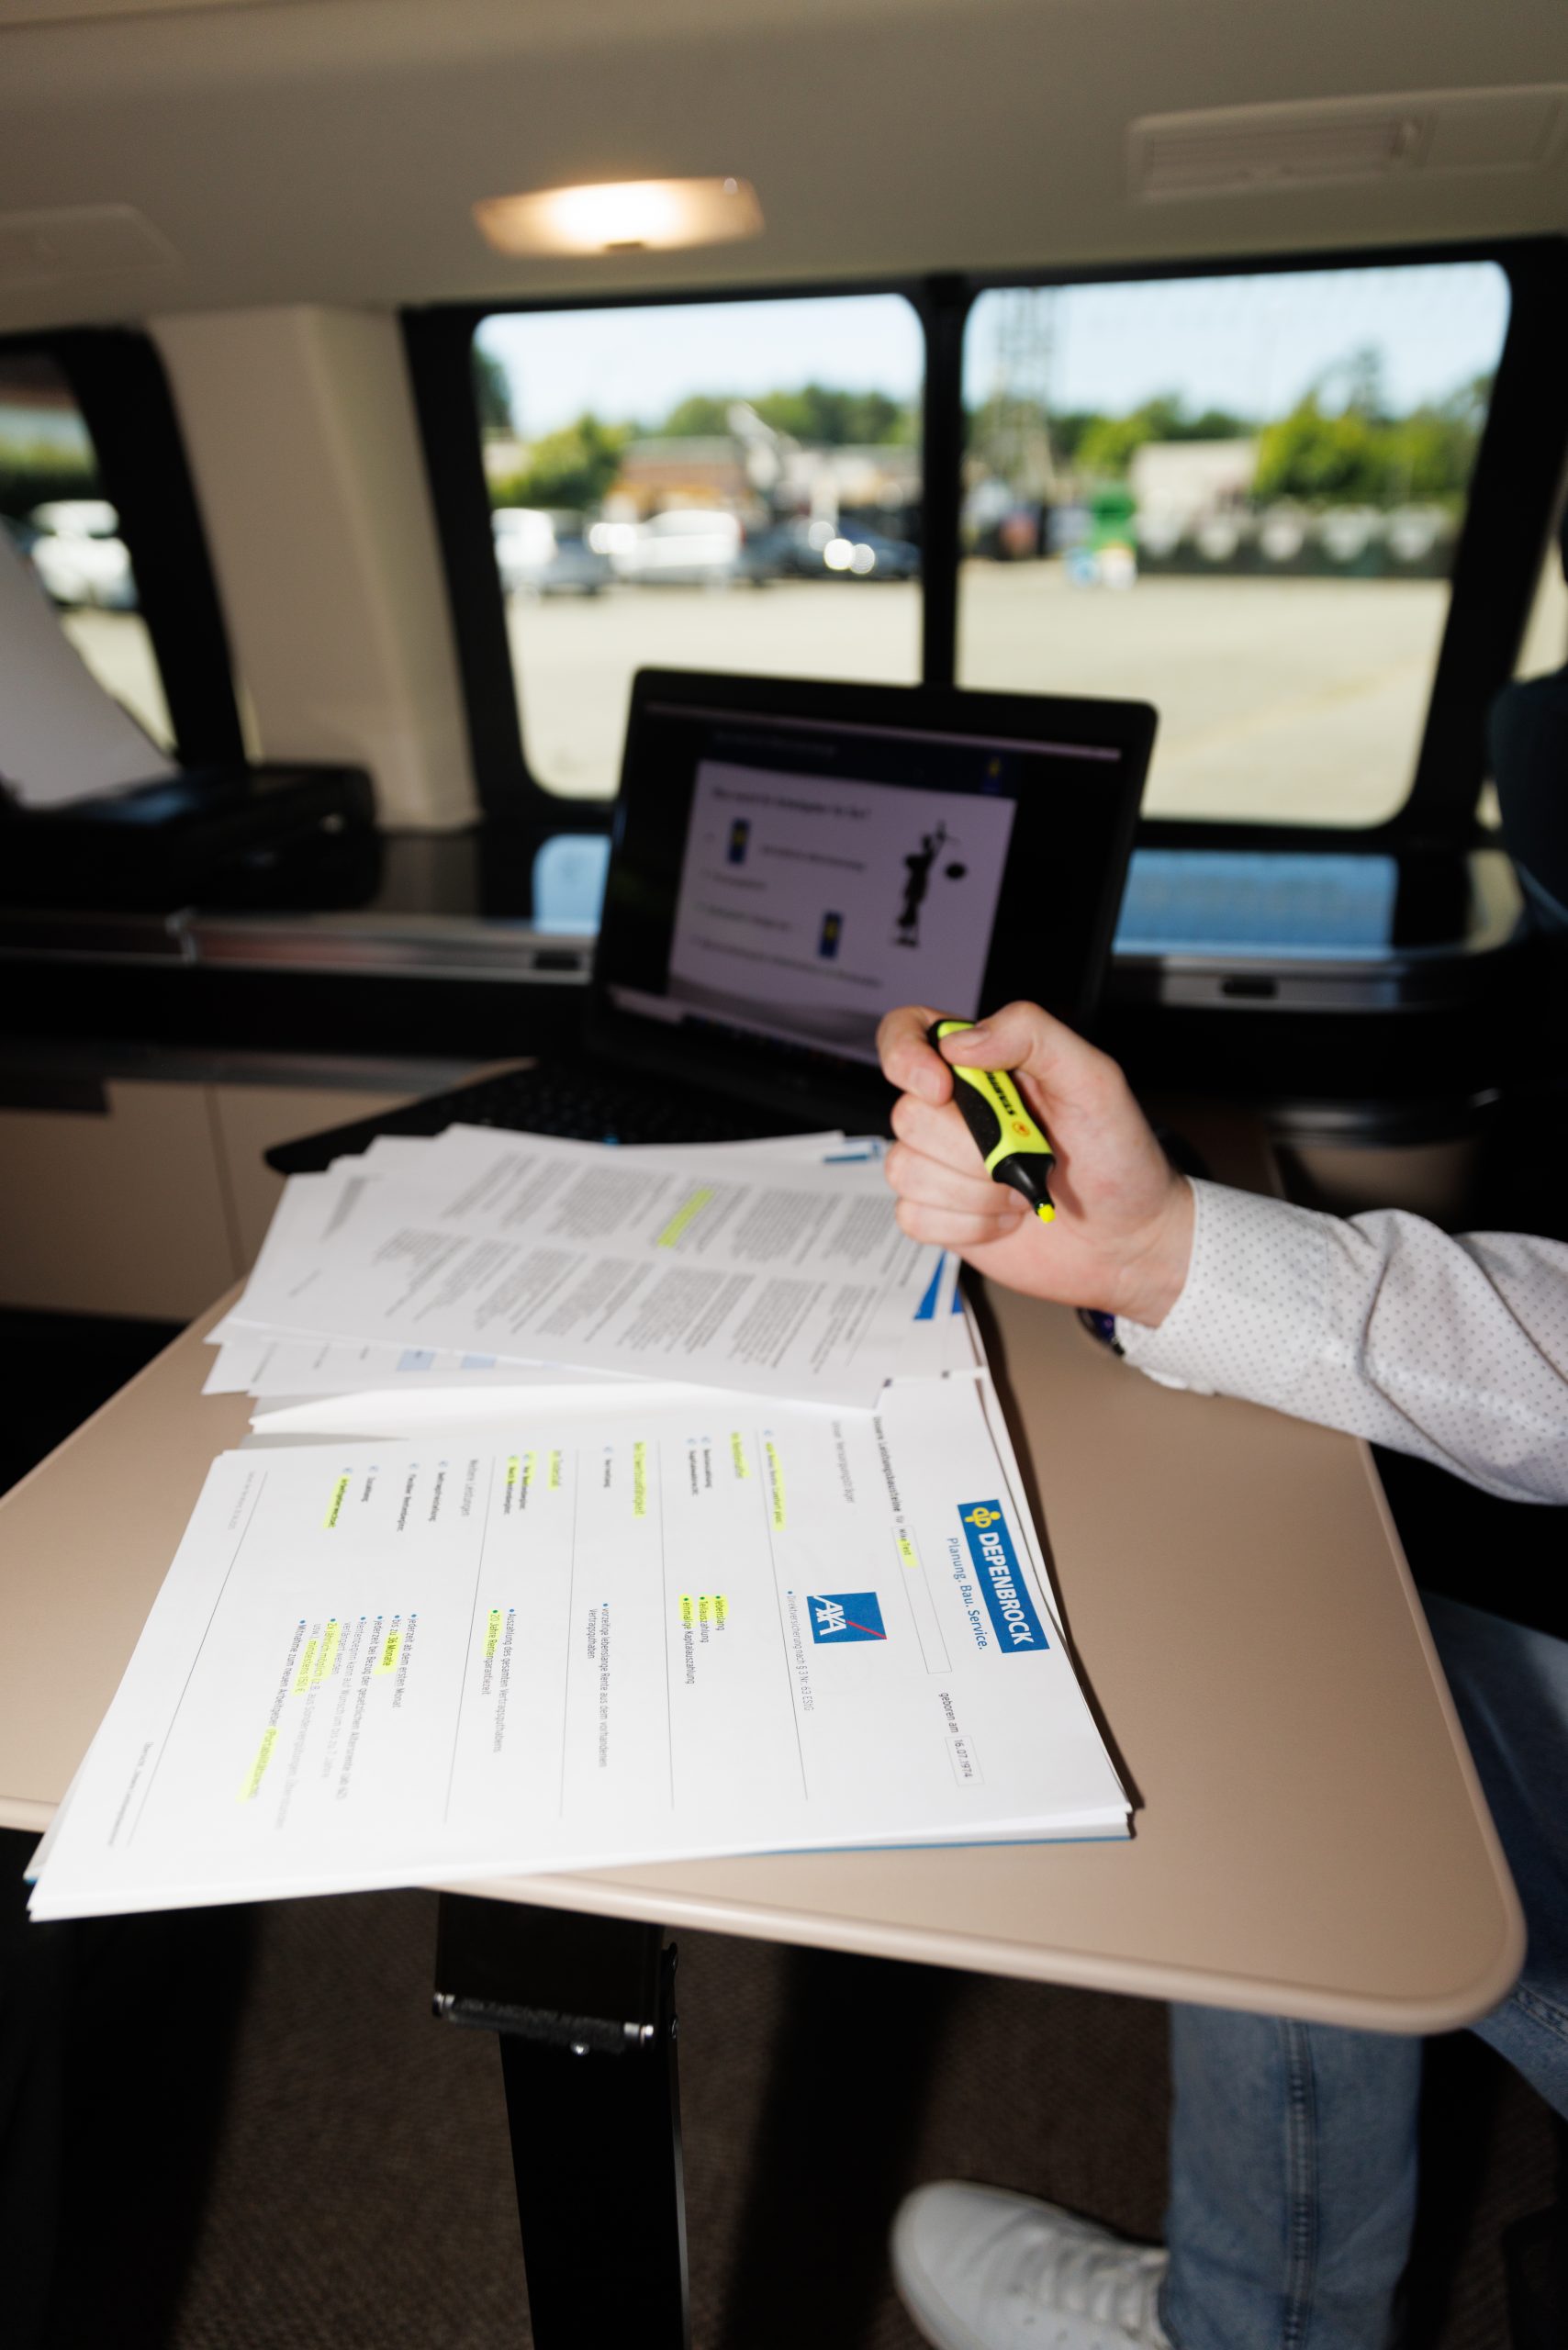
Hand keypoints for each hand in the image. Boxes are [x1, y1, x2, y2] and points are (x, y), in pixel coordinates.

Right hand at [876, 1000, 1193, 1326]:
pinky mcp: (939, 1213)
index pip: (908, 1033)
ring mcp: (942, 1164)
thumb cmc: (1119, 1156)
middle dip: (972, 1148)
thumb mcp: (1094, 1079)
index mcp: (985, 1064)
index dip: (904, 1056)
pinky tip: (1004, 1219)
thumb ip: (1033, 1036)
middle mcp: (956, 1109)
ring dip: (975, 1191)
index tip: (940, 1088)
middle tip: (1028, 1154)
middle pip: (908, 1114)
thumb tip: (960, 1042)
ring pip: (906, 1169)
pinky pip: (913, 1215)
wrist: (1130, 1239)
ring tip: (1021, 1189)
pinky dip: (966, 1225)